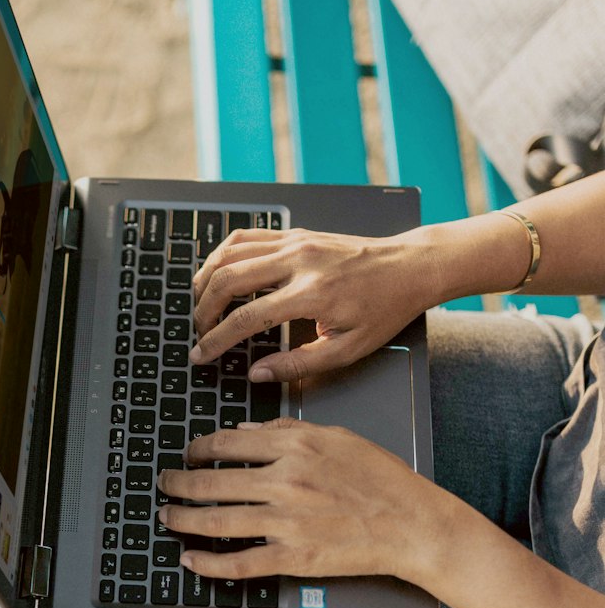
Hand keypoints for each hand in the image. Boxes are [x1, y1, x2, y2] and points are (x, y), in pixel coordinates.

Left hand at [156, 417, 445, 585]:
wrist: (412, 524)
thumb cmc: (381, 480)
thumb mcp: (337, 437)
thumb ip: (288, 430)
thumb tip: (245, 430)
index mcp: (295, 446)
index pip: (228, 443)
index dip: (198, 448)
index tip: (188, 453)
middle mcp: (285, 480)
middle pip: (212, 481)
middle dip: (179, 483)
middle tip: (165, 484)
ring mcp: (287, 521)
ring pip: (217, 520)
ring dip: (182, 519)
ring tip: (167, 517)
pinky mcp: (293, 557)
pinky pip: (239, 562)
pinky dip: (209, 562)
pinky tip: (191, 559)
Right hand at [191, 226, 442, 380]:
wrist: (409, 267)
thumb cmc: (384, 309)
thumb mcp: (347, 349)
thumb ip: (298, 364)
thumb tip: (257, 373)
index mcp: (311, 295)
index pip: (246, 318)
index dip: (216, 339)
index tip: (201, 354)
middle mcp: (298, 262)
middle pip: (227, 280)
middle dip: (203, 310)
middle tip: (199, 333)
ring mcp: (295, 242)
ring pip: (230, 253)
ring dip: (206, 279)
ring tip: (199, 305)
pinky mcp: (296, 234)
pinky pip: (246, 236)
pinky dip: (223, 254)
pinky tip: (217, 273)